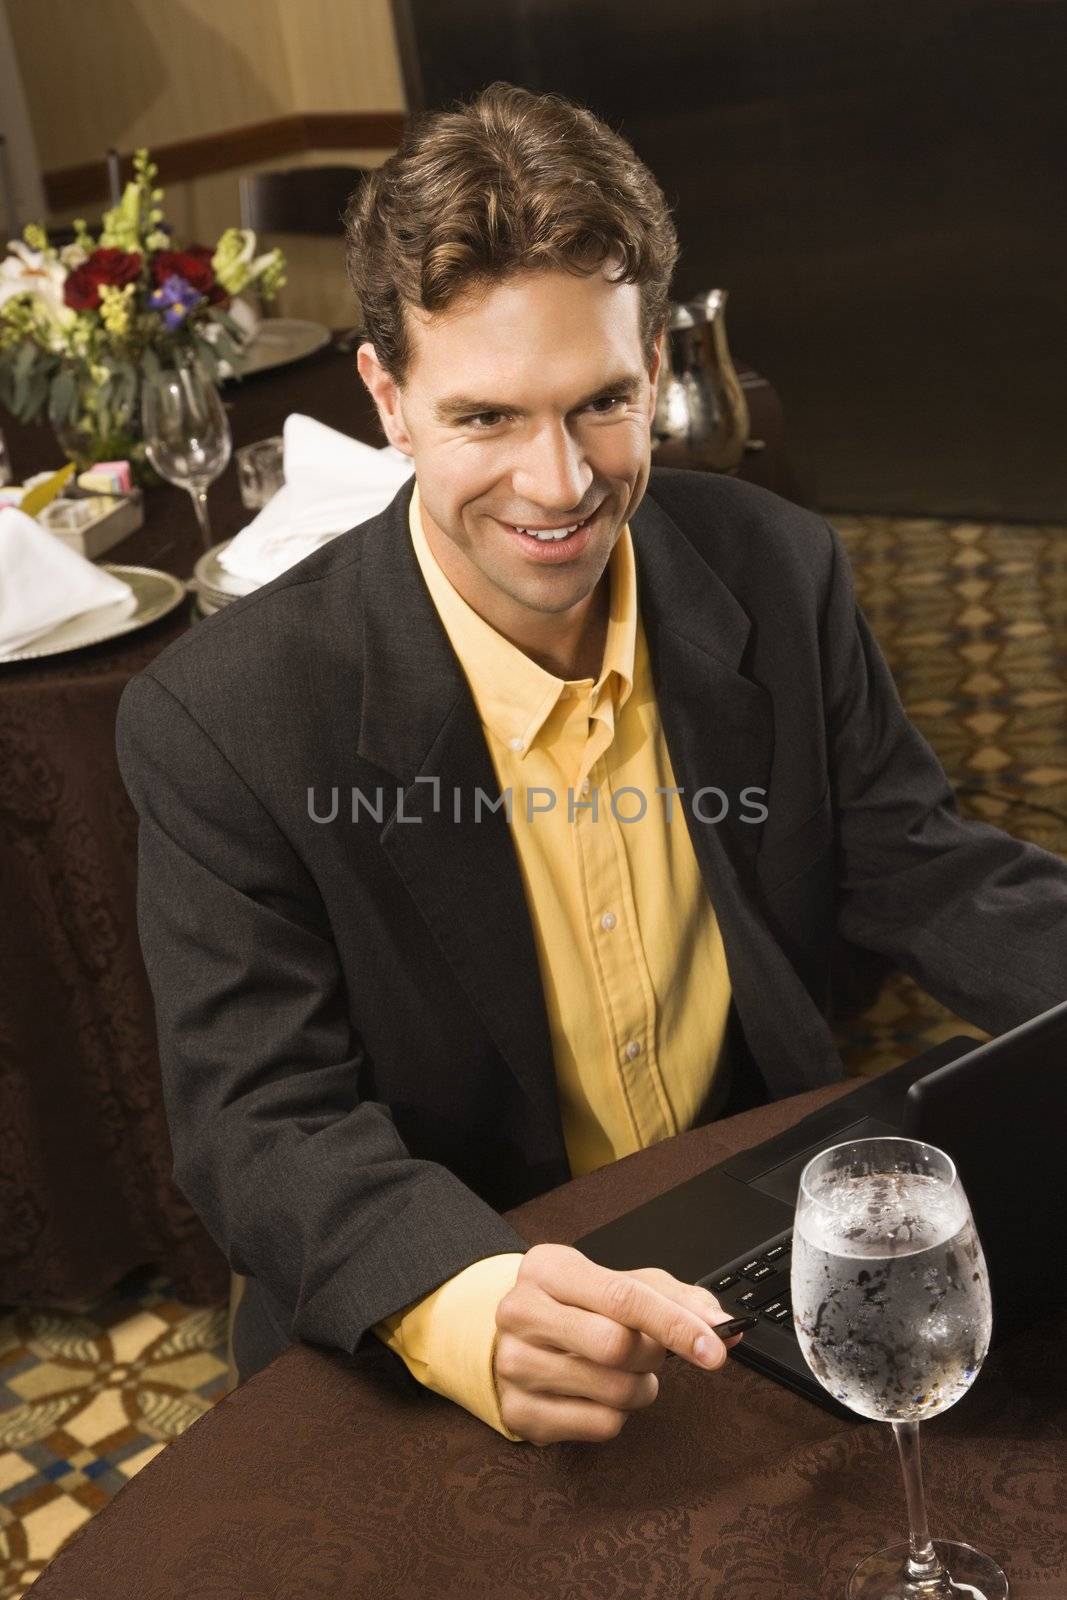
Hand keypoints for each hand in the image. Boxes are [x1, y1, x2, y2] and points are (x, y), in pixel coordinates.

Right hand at [493, 1242, 743, 1444]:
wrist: (514, 1335)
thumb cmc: (577, 1306)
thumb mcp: (619, 1284)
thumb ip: (675, 1299)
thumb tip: (724, 1326)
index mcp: (548, 1268)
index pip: (623, 1297)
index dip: (675, 1324)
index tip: (715, 1348)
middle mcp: (521, 1312)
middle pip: (617, 1346)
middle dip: (653, 1355)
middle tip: (651, 1351)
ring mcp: (513, 1364)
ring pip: (613, 1391)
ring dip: (640, 1387)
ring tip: (625, 1372)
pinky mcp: (518, 1411)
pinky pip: (600, 1425)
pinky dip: (619, 1414)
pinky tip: (600, 1394)